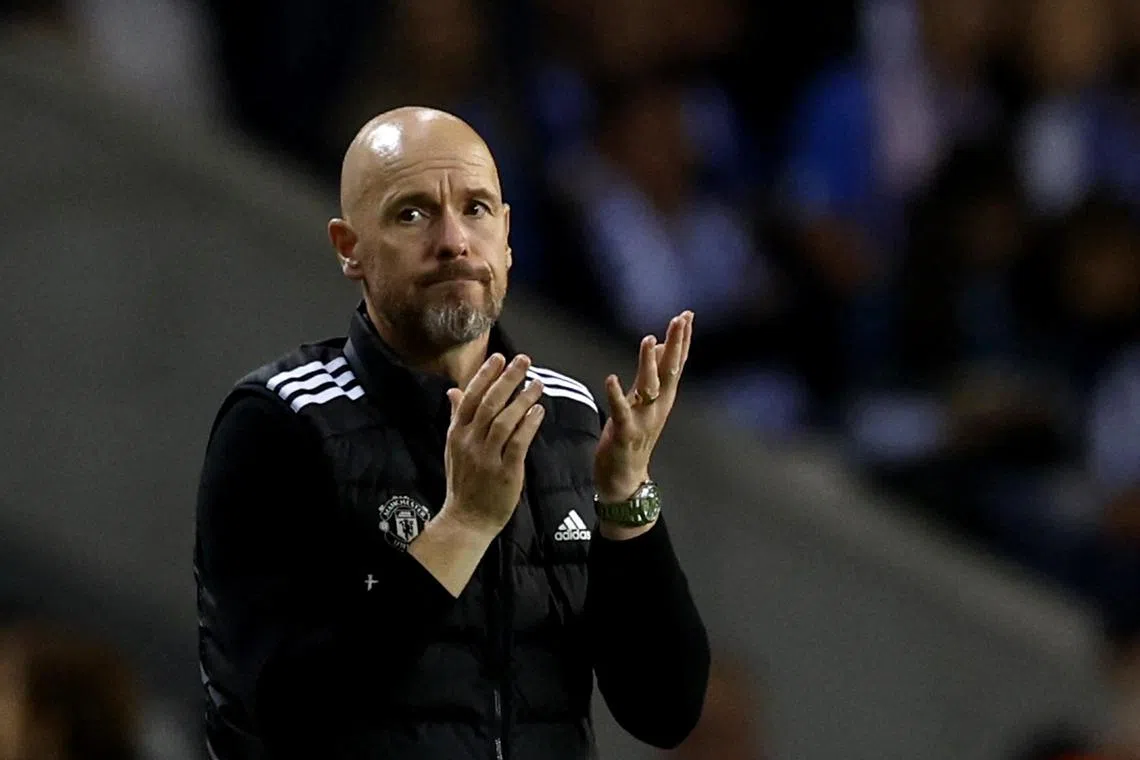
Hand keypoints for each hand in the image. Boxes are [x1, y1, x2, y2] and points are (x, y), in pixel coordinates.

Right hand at [441, 353, 545, 537]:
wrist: (467, 518)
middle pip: (489, 403)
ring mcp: (486, 457)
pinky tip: (539, 411)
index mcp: (457, 433)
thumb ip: (457, 417)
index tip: (500, 357)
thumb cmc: (464, 480)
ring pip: (504, 420)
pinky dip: (528, 425)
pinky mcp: (504, 472)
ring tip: (537, 384)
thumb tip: (453, 391)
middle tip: (524, 360)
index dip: (485, 375)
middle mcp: (470, 442)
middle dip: (507, 378)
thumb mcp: (453, 446)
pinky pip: (517, 443)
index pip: (470, 397)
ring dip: (522, 399)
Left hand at [594, 311, 692, 506]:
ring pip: (649, 387)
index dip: (682, 339)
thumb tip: (660, 345)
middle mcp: (658, 406)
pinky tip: (611, 378)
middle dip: (676, 344)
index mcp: (663, 398)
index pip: (676, 363)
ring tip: (648, 340)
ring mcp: (643, 420)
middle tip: (680, 319)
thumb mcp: (645, 402)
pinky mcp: (625, 434)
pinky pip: (622, 412)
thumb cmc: (634, 437)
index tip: (687, 314)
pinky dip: (617, 395)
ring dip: (649, 363)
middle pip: (670, 371)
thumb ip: (654, 375)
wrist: (625, 480)